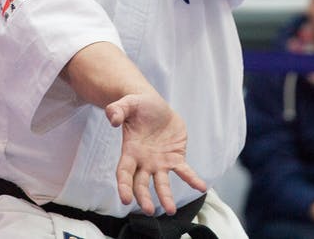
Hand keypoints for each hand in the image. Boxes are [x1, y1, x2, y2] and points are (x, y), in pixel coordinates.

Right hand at [106, 92, 206, 214]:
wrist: (153, 105)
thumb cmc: (137, 105)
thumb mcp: (128, 103)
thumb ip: (118, 110)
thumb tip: (112, 119)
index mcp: (130, 152)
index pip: (124, 173)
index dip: (124, 186)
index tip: (125, 200)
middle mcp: (143, 162)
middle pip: (141, 184)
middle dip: (144, 198)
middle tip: (149, 210)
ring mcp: (160, 163)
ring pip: (161, 184)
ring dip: (166, 197)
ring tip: (171, 210)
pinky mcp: (175, 158)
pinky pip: (184, 172)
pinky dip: (192, 180)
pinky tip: (201, 187)